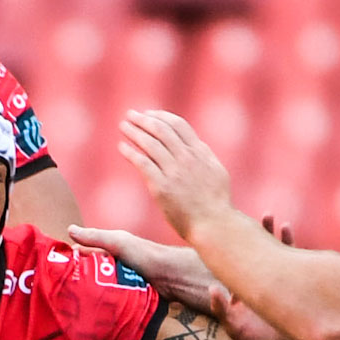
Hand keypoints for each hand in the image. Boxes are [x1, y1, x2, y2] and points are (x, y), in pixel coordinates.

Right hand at [68, 225, 216, 306]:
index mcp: (108, 252)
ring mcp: (118, 285)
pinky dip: (99, 306)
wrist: (170, 278)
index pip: (83, 256)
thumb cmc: (144, 255)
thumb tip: (69, 229)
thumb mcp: (117, 242)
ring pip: (96, 290)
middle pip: (88, 275)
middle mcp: (112, 268)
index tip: (53, 270)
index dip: (70, 261)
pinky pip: (108, 303)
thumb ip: (94, 237)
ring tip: (68, 305)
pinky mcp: (124, 300)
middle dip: (75, 281)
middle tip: (57, 292)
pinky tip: (88, 313)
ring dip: (86, 296)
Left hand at [118, 109, 243, 240]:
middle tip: (131, 115)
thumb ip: (205, 156)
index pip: (178, 125)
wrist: (214, 224)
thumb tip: (195, 145)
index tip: (149, 114)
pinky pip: (142, 163)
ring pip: (150, 143)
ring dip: (134, 132)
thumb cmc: (216, 203)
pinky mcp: (162, 186)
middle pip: (161, 130)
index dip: (161, 116)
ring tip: (123, 126)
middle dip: (144, 119)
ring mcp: (174, 171)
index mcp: (200, 152)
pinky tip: (122, 147)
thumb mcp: (217, 172)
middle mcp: (187, 158)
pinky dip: (130, 152)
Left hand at [207, 215, 301, 339]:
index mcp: (238, 293)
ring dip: (273, 237)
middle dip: (256, 235)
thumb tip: (211, 290)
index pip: (233, 265)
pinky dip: (290, 249)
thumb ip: (222, 311)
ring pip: (272, 256)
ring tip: (274, 219)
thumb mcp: (235, 329)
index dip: (232, 247)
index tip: (230, 229)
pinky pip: (289, 265)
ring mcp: (271, 287)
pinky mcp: (288, 289)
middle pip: (253, 255)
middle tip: (256, 217)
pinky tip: (290, 231)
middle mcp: (254, 287)